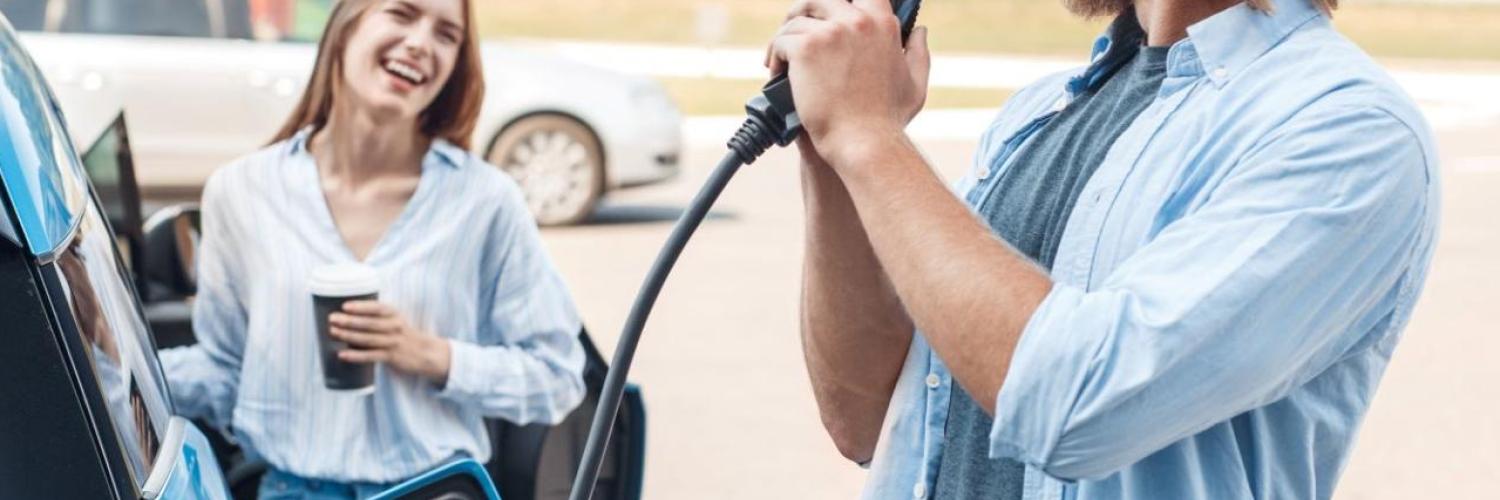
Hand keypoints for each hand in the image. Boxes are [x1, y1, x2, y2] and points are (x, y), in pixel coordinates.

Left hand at [330, 301, 451, 383]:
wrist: (425, 352)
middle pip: (369, 323)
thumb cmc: (404, 334)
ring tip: (333, 332)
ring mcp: (393, 342)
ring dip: (349, 335)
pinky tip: (342, 354)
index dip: (361, 306)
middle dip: (349, 321)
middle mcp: (395, 327)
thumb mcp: (396, 319)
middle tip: (332, 318)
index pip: (377, 308)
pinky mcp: (392, 357)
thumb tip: (348, 313)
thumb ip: (377, 316)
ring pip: (368, 339)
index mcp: (395, 314)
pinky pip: (371, 356)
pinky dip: (356, 356)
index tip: (345, 306)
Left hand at [766, 0, 929, 168]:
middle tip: (794, 32)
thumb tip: (920, 30)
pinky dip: (774, 55)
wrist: (863, 142)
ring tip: (781, 58)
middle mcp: (858, 20)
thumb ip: (918, 52)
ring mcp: (831, 32)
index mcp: (883, 23)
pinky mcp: (806, 48)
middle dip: (805, 12)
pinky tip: (776, 71)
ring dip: (785, 37)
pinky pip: (781, 40)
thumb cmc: (888, 120)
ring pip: (796, 20)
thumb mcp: (914, 83)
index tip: (826, 17)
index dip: (839, 3)